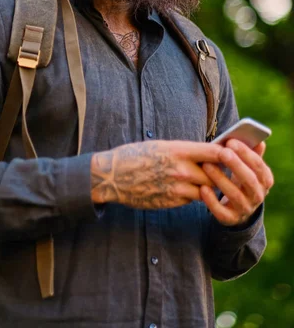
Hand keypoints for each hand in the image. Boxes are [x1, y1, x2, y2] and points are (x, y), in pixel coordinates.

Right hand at [91, 140, 222, 208]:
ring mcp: (177, 188)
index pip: (214, 151)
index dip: (227, 153)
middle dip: (221, 172)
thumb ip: (184, 151)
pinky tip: (187, 188)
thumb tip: (205, 154)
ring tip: (209, 180)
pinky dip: (194, 194)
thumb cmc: (136, 156)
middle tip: (226, 170)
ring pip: (206, 189)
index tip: (234, 152)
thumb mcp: (161, 146)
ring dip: (209, 186)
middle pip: (215, 173)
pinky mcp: (172, 202)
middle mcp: (181, 170)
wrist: (113, 176)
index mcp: (179, 150)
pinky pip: (192, 199)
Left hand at [200, 139, 273, 225]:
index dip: (246, 153)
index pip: (259, 166)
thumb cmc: (239, 178)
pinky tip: (203, 188)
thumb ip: (250, 154)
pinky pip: (222, 212)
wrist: (236, 207)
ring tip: (206, 165)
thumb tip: (260, 142)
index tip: (230, 142)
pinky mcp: (231, 219)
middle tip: (222, 152)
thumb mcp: (246, 167)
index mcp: (264, 181)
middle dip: (235, 165)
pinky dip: (212, 201)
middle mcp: (258, 196)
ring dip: (220, 179)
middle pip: (249, 180)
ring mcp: (245, 209)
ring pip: (235, 195)